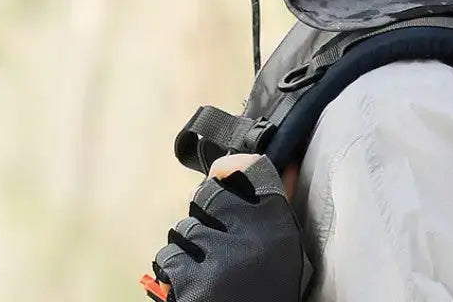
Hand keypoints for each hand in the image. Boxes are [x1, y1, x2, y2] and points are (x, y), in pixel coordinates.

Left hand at [146, 155, 307, 301]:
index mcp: (282, 228)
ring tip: (206, 274)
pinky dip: (172, 274)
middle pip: (208, 194)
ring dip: (186, 249)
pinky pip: (168, 257)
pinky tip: (190, 290)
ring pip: (183, 228)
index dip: (232, 170)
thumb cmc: (264, 293)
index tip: (223, 176)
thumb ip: (275, 208)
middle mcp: (256, 236)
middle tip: (212, 243)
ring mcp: (222, 258)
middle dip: (203, 215)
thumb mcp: (282, 251)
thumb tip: (284, 163)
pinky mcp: (192, 283)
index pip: (253, 168)